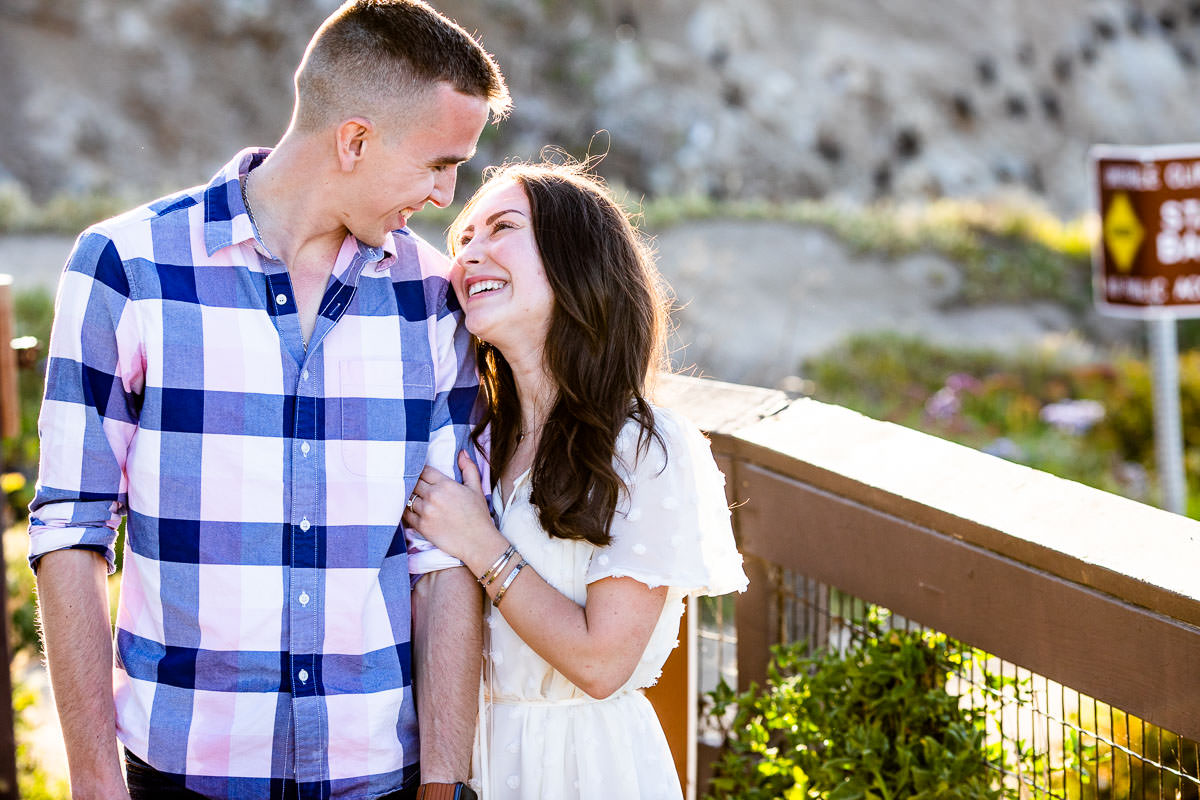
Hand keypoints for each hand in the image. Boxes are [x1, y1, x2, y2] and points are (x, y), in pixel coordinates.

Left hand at [403, 450, 498, 564]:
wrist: (478, 542)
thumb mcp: (476, 489)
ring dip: (408, 496)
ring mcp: (426, 512)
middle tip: (411, 482)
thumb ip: (469, 468)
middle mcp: (433, 496)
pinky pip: (406, 514)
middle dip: (412, 481)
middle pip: (413, 482)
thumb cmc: (479, 516)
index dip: (420, 470)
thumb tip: (461, 453)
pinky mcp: (421, 526)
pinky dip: (406, 510)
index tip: (419, 471)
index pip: (424, 471)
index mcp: (446, 485)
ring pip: (408, 497)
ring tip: (408, 495)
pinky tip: (409, 509)